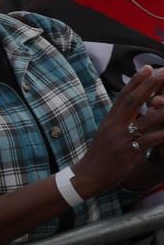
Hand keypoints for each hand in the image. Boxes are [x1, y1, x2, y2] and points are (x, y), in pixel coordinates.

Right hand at [75, 66, 163, 196]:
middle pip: (133, 102)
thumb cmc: (100, 156)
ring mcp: (122, 139)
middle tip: (163, 71)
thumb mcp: (107, 134)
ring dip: (163, 108)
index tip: (149, 67)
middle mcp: (115, 126)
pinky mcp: (129, 153)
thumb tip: (132, 110)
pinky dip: (163, 134)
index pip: (123, 96)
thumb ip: (120, 121)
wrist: (87, 176)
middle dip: (149, 85)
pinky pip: (151, 140)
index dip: (136, 81)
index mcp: (110, 120)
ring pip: (147, 120)